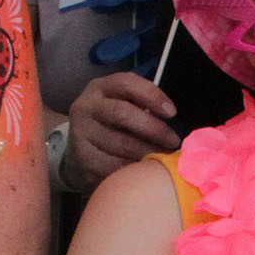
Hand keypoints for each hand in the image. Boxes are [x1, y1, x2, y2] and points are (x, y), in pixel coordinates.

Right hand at [63, 74, 179, 188]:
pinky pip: (115, 165)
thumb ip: (142, 107)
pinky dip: (134, 169)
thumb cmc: (112, 125)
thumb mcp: (122, 106)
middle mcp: (86, 107)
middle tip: (173, 141)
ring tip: (165, 158)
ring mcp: (81, 133)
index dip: (152, 96)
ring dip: (148, 152)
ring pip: (121, 144)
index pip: (126, 83)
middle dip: (154, 129)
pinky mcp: (83, 158)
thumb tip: (173, 121)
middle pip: (123, 114)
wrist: (80, 152)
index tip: (172, 112)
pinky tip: (145, 171)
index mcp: (100, 88)